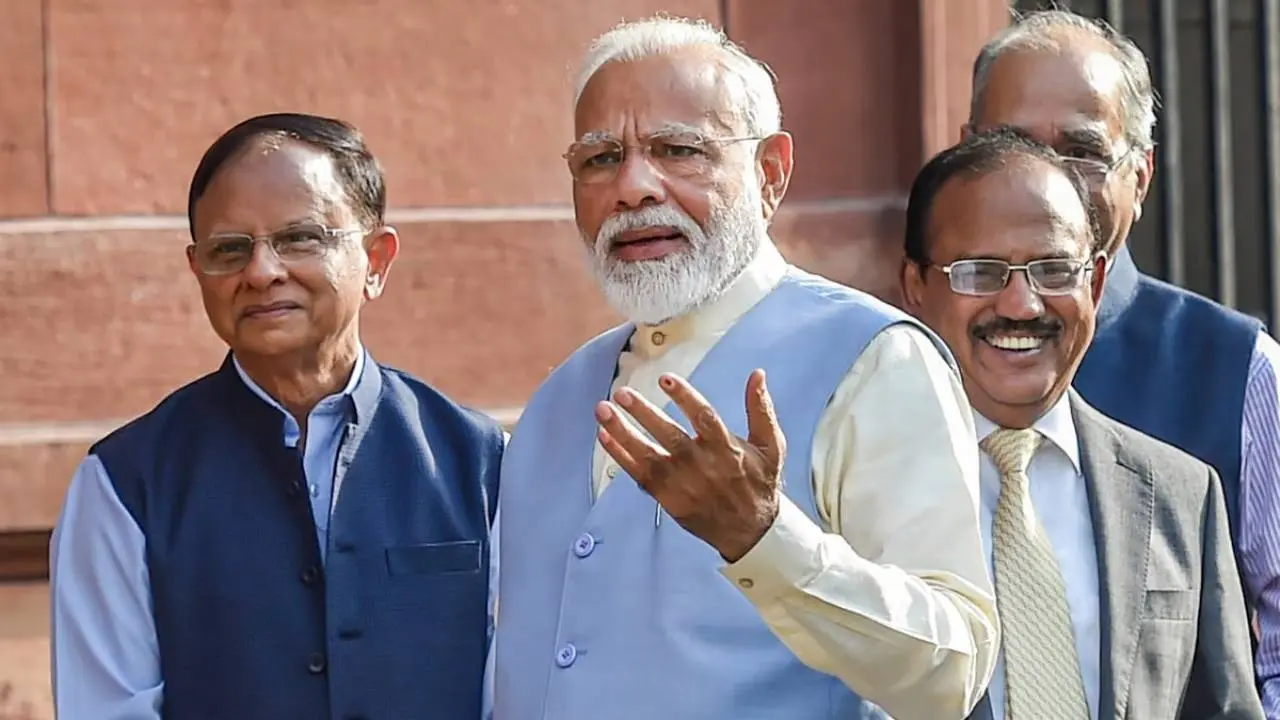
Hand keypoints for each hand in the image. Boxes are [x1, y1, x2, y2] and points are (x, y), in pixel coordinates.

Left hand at [594, 369, 785, 562]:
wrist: (749, 531)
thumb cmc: (758, 484)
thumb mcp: (771, 446)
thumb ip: (761, 409)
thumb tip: (757, 375)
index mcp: (726, 448)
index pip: (703, 417)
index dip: (685, 397)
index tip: (667, 379)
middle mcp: (701, 464)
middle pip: (668, 435)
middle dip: (643, 413)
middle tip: (623, 394)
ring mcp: (681, 483)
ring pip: (647, 454)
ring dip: (622, 432)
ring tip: (603, 411)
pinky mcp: (667, 497)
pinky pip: (639, 474)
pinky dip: (620, 456)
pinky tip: (605, 437)